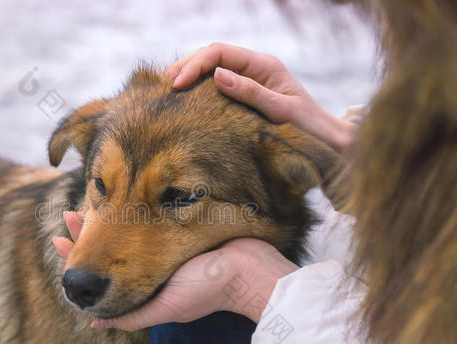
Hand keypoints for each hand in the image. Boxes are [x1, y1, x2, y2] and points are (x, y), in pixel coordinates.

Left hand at [52, 211, 298, 330]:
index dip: (78, 258)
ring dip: (105, 217)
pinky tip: (122, 196)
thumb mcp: (165, 309)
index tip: (58, 241)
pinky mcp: (179, 229)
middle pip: (113, 248)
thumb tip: (94, 323)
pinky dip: (132, 208)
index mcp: (144, 284)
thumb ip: (132, 316)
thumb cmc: (207, 289)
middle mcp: (152, 263)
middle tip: (68, 215)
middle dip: (89, 232)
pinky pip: (149, 216)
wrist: (248, 268)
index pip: (103, 272)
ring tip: (83, 204)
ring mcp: (165, 244)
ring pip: (127, 229)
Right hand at [166, 42, 356, 151]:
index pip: (220, 53)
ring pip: (212, 67)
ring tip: (168, 90)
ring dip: (190, 74)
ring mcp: (250, 79)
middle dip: (186, 66)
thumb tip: (218, 76)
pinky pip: (217, 84)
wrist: (325, 143)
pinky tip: (185, 99)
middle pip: (212, 55)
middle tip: (164, 86)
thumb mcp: (281, 111)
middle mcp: (255, 67)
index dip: (195, 65)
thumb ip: (251, 93)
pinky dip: (198, 88)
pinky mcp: (246, 93)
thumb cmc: (307, 129)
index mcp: (263, 64)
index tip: (176, 85)